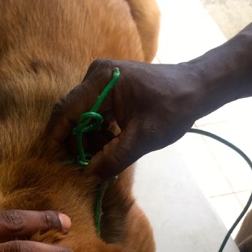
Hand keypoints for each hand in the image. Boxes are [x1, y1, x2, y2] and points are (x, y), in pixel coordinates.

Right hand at [46, 58, 205, 179]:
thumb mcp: (145, 137)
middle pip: (73, 114)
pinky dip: (99, 132)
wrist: (197, 88)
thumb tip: (89, 175)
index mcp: (101, 80)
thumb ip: (115, 157)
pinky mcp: (108, 88)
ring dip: (89, 139)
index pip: (67, 110)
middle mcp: (95, 76)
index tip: (53, 160)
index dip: (57, 137)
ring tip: (105, 157)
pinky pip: (94, 113)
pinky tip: (111, 145)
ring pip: (83, 116)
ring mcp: (101, 80)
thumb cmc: (174, 107)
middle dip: (76, 142)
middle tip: (85, 166)